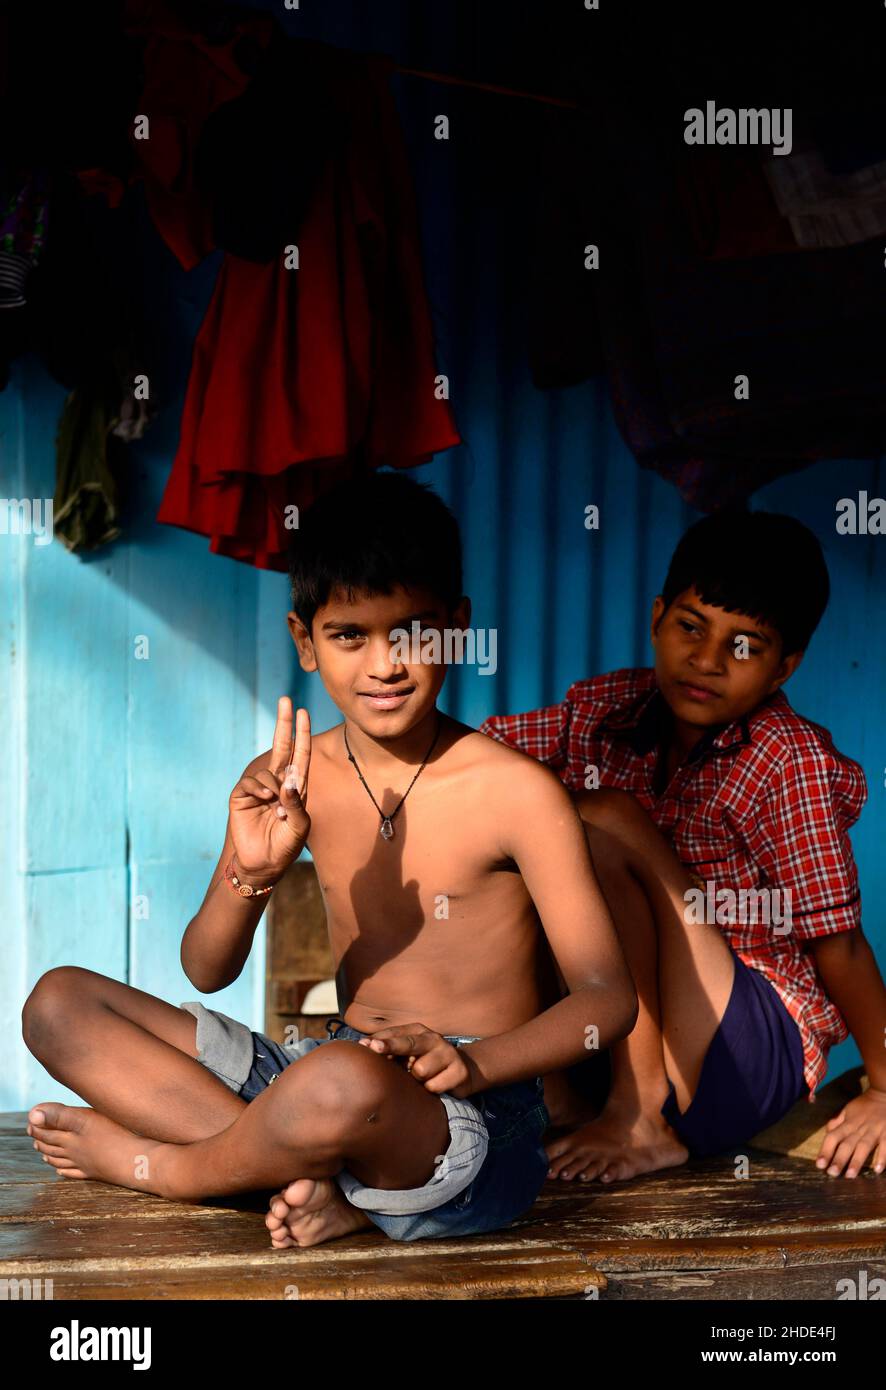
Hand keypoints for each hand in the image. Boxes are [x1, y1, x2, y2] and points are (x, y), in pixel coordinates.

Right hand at [229, 697, 310, 882]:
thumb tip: (289, 780)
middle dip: (284, 724)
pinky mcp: (242, 796)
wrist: (262, 864)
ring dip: (274, 786)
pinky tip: (264, 802)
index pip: (301, 755)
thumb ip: (297, 804)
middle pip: (282, 747)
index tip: (303, 712)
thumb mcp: (300, 827)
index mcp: (296, 788)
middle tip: (286, 699)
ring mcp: (259, 788)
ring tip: (275, 808)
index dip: (302, 734)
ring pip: (268, 770)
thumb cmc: (285, 847)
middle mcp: (278, 783)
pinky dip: (259, 789)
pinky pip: (251, 782)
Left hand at [359, 1023, 481, 1097]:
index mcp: (418, 1031)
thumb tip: (365, 1050)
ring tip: (424, 1078)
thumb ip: (390, 1052)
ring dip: (418, 1079)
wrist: (462, 1071)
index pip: (395, 1034)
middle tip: (374, 1048)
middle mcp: (433, 1038)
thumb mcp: (408, 1054)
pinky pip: (433, 1086)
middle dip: (391, 1046)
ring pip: (420, 1070)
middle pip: (408, 1043)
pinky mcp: (459, 1071)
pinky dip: (431, 1089)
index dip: (379, 1040)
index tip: (363, 1044)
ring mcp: (448, 1053)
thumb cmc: (426, 1062)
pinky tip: (438, 1085)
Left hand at [815, 1088, 885, 1177]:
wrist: (884, 1094)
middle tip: (832, 1174)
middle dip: (839, 1159)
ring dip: (857, 1161)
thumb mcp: (847, 1110)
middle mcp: (859, 1128)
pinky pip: (885, 1146)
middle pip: (846, 1144)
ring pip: (863, 1146)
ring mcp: (874, 1130)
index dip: (825, 1150)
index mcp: (848, 1123)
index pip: (833, 1137)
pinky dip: (882, 1157)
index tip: (819, 1164)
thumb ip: (837, 1122)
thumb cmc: (864, 1105)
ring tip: (850, 1175)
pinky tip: (877, 1169)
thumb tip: (827, 1132)